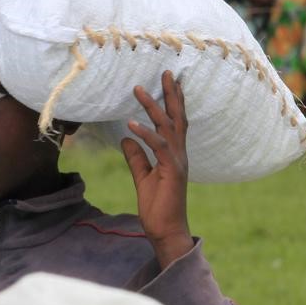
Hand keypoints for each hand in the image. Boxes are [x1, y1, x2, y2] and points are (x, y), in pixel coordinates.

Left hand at [121, 71, 192, 268]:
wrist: (166, 231)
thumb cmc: (157, 207)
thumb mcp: (142, 177)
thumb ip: (136, 158)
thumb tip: (126, 139)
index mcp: (174, 154)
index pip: (174, 122)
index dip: (173, 102)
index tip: (170, 82)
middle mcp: (179, 154)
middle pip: (176, 118)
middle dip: (171, 94)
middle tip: (166, 72)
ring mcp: (178, 162)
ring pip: (167, 127)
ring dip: (153, 107)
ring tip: (138, 90)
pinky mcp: (172, 171)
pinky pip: (159, 148)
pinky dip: (146, 134)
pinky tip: (131, 125)